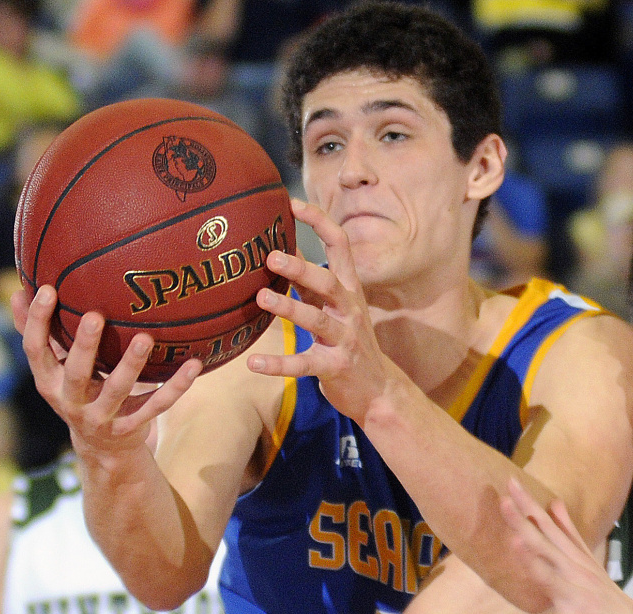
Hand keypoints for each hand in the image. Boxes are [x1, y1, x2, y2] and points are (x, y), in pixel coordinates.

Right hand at [11, 285, 201, 457]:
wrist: (103, 448)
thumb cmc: (79, 392)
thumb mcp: (56, 369)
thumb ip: (41, 333)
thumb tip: (20, 289)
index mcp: (49, 382)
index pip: (36, 350)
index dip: (39, 321)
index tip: (49, 290)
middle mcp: (72, 401)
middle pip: (76, 372)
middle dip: (84, 345)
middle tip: (95, 316)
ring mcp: (103, 417)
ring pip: (118, 389)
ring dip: (131, 364)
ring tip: (144, 338)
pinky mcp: (132, 427)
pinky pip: (158, 404)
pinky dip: (177, 385)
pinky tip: (194, 364)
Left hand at [246, 198, 395, 423]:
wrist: (379, 390)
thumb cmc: (349, 342)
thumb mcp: (337, 307)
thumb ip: (313, 282)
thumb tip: (282, 250)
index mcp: (349, 289)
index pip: (340, 245)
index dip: (318, 222)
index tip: (290, 203)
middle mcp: (349, 310)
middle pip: (327, 282)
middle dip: (301, 268)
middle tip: (271, 256)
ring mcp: (344, 339)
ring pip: (317, 320)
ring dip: (288, 309)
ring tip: (260, 299)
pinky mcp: (335, 367)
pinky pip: (304, 364)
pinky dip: (278, 365)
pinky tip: (253, 363)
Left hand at [500, 478, 632, 613]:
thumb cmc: (607, 599)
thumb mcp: (588, 561)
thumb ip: (569, 533)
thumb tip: (555, 502)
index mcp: (573, 558)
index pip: (547, 526)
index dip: (528, 505)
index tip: (510, 481)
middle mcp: (575, 572)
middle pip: (545, 545)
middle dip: (524, 524)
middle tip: (504, 501)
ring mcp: (579, 597)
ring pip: (552, 579)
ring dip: (534, 563)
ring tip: (515, 545)